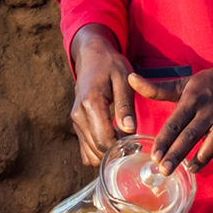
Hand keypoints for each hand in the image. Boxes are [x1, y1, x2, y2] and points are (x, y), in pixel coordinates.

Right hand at [68, 27, 136, 166]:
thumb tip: (129, 129)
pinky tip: (113, 142)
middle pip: (97, 150)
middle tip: (134, 144)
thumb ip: (125, 106)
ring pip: (90, 154)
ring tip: (124, 143)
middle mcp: (78, 115)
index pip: (104, 139)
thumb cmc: (110, 66)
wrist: (91, 57)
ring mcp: (75, 121)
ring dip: (108, 155)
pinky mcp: (77, 125)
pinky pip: (86, 151)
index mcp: (90, 103)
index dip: (122, 148)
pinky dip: (99, 153)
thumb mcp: (123, 80)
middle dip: (116, 153)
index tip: (136, 144)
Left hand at [134, 61, 212, 173]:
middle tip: (165, 170)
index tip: (154, 156)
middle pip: (191, 134)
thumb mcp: (183, 83)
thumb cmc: (210, 82)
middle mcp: (208, 111)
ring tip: (192, 169)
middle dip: (178, 153)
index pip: (175, 123)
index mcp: (192, 101)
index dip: (164, 140)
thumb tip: (130, 79)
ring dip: (205, 155)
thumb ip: (156, 88)